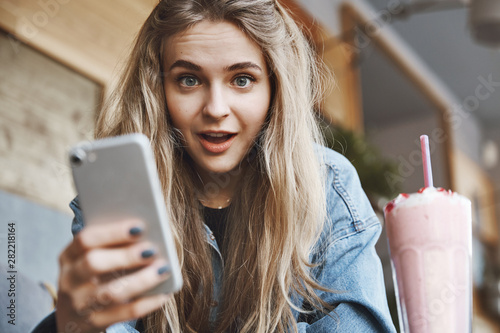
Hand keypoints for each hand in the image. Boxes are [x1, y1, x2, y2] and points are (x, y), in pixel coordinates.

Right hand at [55, 219, 170, 332]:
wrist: (72, 321)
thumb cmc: (91, 278)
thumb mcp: (89, 259)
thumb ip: (111, 245)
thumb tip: (147, 233)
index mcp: (69, 257)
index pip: (85, 239)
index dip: (112, 232)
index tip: (139, 226)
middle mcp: (70, 280)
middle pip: (94, 263)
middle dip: (126, 255)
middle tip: (152, 249)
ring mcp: (80, 304)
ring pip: (112, 292)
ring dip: (141, 279)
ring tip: (163, 269)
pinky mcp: (94, 323)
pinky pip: (125, 313)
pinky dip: (147, 303)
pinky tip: (164, 293)